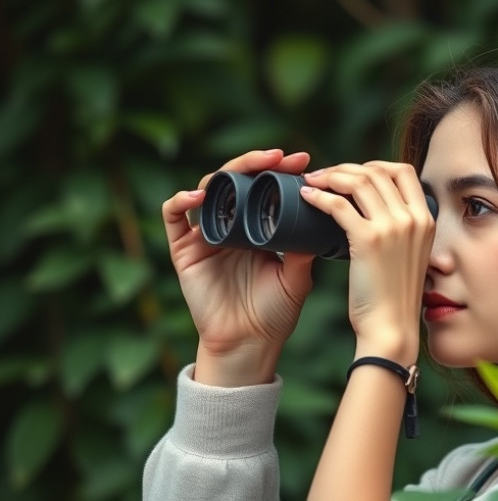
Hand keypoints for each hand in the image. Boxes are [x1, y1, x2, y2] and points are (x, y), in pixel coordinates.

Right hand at [162, 149, 314, 385]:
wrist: (250, 344)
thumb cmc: (274, 312)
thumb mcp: (297, 276)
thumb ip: (304, 248)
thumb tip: (321, 216)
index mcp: (257, 227)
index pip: (264, 187)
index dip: (280, 171)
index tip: (304, 162)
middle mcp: (230, 225)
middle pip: (236, 180)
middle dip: (258, 163)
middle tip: (283, 157)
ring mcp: (205, 235)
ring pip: (207, 188)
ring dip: (227, 172)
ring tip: (251, 168)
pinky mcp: (183, 249)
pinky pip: (172, 216)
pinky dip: (181, 200)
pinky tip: (199, 196)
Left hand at [300, 162, 434, 365]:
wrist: (392, 328)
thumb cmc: (395, 297)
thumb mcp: (411, 256)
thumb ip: (402, 230)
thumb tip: (377, 211)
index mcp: (425, 219)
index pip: (402, 171)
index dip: (375, 165)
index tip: (354, 174)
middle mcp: (412, 218)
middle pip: (377, 171)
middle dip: (346, 168)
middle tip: (325, 176)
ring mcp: (393, 227)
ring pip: (358, 181)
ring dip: (330, 176)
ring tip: (313, 183)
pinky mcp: (368, 240)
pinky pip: (339, 205)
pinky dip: (319, 197)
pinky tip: (307, 198)